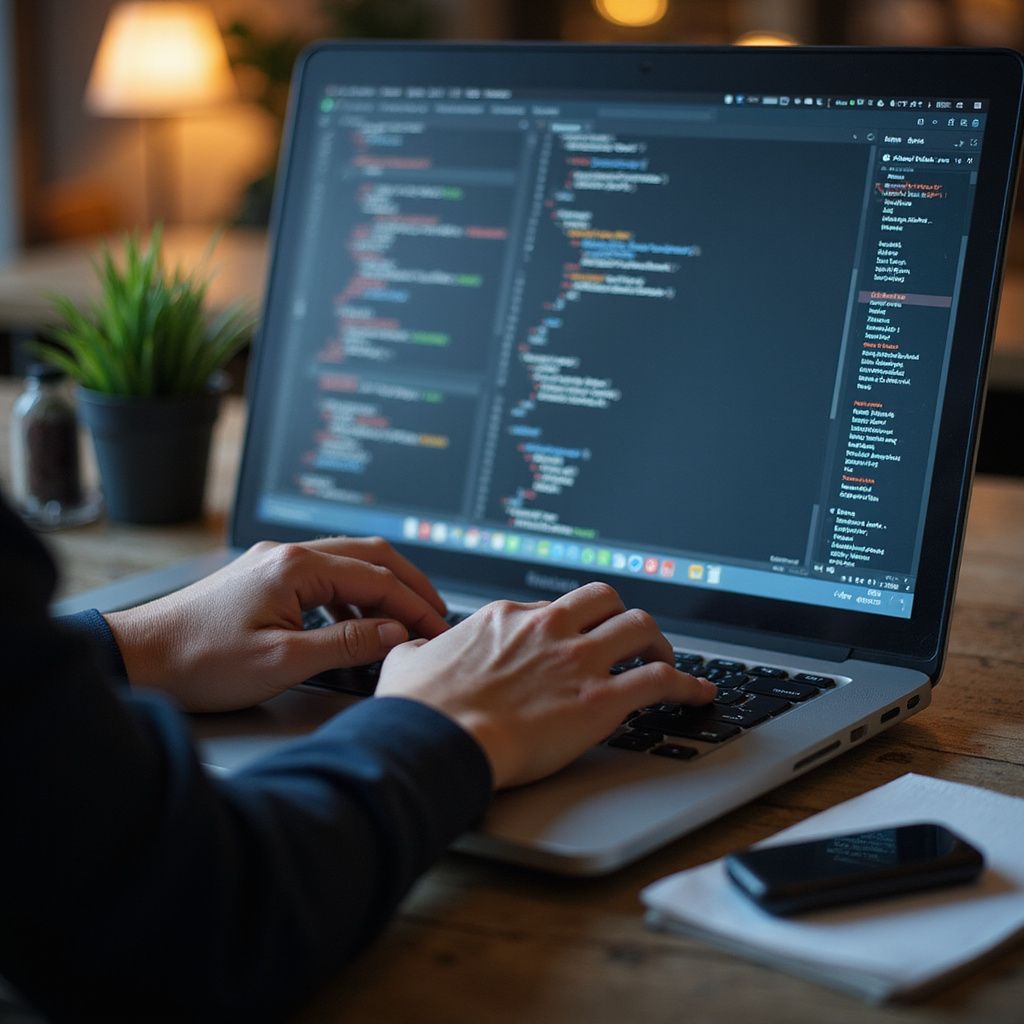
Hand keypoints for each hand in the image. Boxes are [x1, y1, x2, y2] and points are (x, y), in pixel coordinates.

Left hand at [105, 538, 448, 711]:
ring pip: (349, 562)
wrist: (140, 658)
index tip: (438, 629)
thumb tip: (396, 633)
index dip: (414, 604)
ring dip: (382, 587)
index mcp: (297, 567)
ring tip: (405, 618)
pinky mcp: (265, 578)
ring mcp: (275, 563)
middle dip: (409, 584)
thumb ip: (347, 644)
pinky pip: (325, 576)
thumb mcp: (283, 661)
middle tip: (436, 614)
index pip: (377, 578)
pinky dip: (353, 595)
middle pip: (370, 555)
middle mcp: (288, 555)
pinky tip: (358, 621)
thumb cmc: (200, 661)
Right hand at [376, 582, 714, 788]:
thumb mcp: (408, 661)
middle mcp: (549, 629)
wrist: (438, 738)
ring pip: (640, 627)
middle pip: (605, 600)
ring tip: (664, 660)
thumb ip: (418, 650)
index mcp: (507, 618)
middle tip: (627, 639)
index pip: (553, 607)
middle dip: (620, 616)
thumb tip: (412, 651)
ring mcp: (578, 660)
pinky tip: (697, 694)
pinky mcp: (600, 700)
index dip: (568, 625)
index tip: (573, 640)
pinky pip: (661, 680)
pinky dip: (687, 684)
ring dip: (658, 642)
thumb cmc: (420, 707)